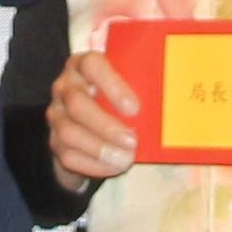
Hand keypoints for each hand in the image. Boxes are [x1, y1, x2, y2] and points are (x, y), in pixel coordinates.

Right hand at [43, 48, 142, 187]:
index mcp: (84, 66)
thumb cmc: (116, 101)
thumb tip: (177, 100)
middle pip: (77, 103)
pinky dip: (93, 164)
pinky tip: (114, 167)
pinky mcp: (54, 141)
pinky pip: (68, 155)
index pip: (92, 65)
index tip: (134, 108)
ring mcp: (56, 114)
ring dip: (99, 148)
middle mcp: (65, 86)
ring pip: (70, 132)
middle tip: (132, 141)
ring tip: (126, 159)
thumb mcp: (128, 88)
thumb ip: (142, 89)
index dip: (112, 85)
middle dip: (106, 124)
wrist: (89, 127)